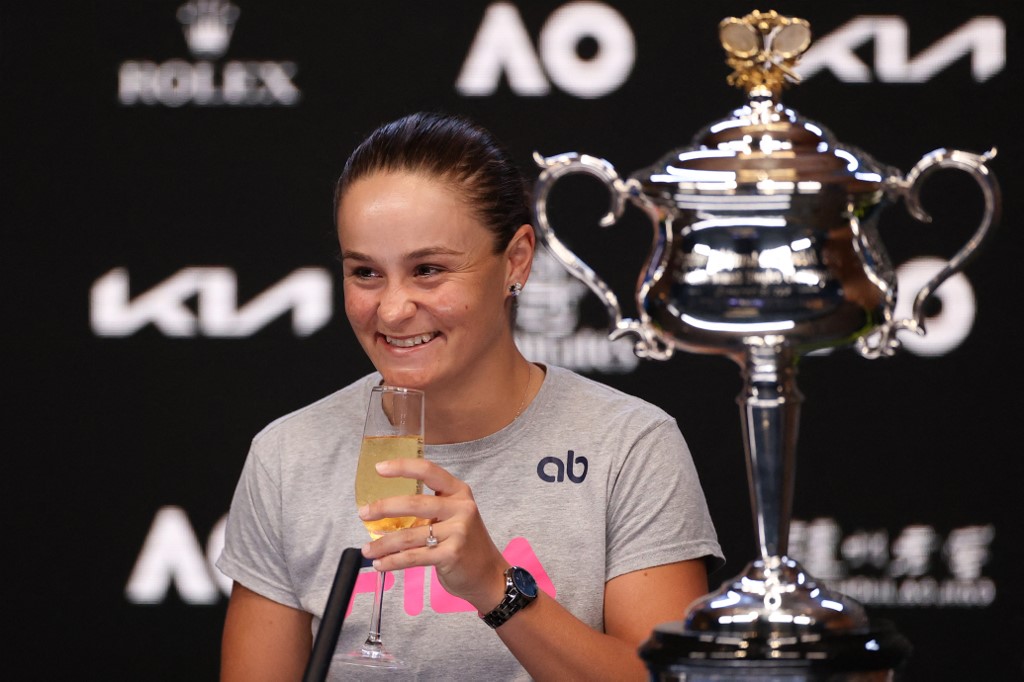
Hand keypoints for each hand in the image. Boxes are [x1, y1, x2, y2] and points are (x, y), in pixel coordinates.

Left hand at [358, 458, 509, 612]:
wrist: (488, 574)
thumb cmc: (465, 542)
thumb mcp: (454, 516)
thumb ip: (429, 508)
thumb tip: (386, 510)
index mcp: (458, 492)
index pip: (428, 471)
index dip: (402, 467)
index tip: (379, 469)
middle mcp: (461, 508)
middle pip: (414, 503)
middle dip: (383, 508)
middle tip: (363, 514)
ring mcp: (458, 532)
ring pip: (410, 535)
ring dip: (383, 543)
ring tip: (367, 549)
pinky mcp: (451, 554)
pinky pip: (414, 557)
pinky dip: (393, 561)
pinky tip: (381, 564)